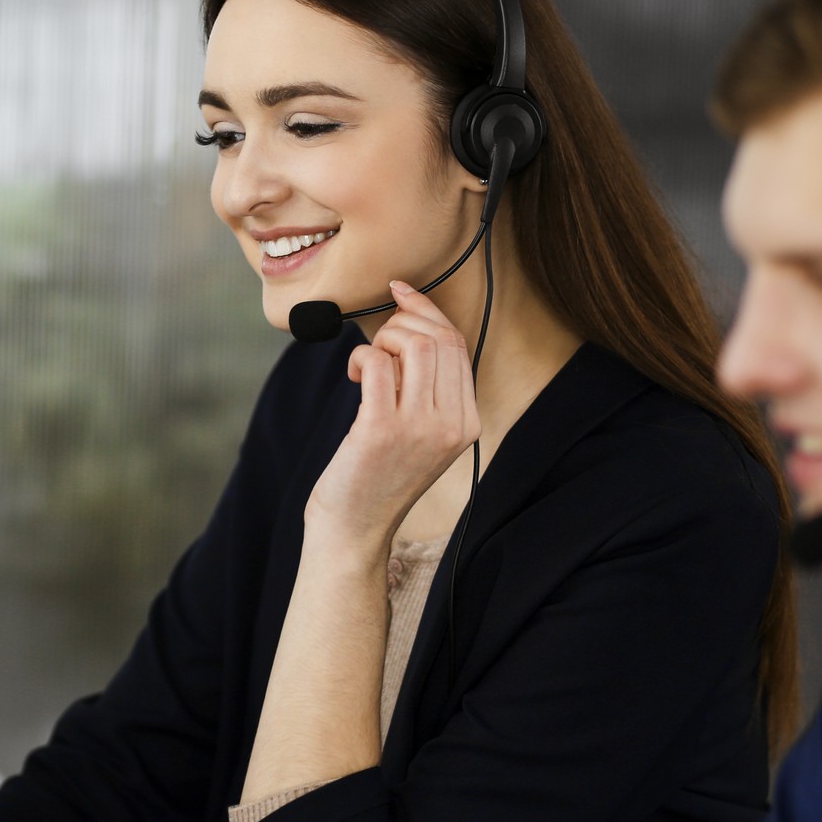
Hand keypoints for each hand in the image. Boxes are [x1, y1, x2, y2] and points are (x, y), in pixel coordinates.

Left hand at [308, 280, 480, 544]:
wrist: (354, 528)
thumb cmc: (378, 474)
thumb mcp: (420, 432)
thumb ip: (427, 388)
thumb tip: (410, 321)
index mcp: (467, 423)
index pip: (458, 346)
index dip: (428, 312)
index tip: (402, 294)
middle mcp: (452, 425)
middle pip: (439, 339)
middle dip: (402, 323)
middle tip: (378, 344)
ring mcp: (419, 429)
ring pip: (413, 345)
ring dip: (383, 339)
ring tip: (367, 364)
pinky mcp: (381, 430)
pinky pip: (377, 363)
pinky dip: (360, 357)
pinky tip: (353, 376)